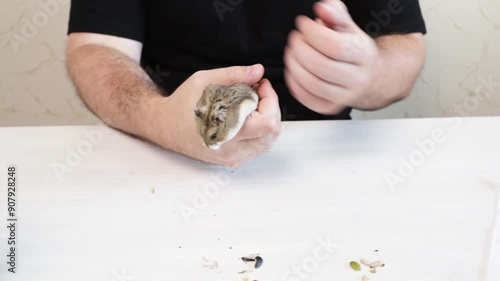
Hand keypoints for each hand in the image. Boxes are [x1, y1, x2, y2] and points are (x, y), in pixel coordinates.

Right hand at [157, 64, 281, 166]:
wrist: (165, 126)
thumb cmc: (183, 104)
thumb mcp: (206, 81)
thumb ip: (235, 75)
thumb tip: (258, 71)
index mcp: (225, 131)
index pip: (268, 122)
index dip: (270, 100)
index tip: (261, 85)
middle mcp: (231, 150)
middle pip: (272, 133)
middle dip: (271, 109)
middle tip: (258, 94)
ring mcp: (232, 158)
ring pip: (268, 142)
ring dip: (267, 120)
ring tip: (252, 106)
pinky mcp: (232, 160)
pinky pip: (258, 148)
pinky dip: (260, 131)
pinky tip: (248, 119)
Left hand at [284, 0, 383, 113]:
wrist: (371, 78)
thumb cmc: (355, 51)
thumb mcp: (349, 27)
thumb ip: (336, 14)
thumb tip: (322, 9)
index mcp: (363, 54)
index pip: (334, 45)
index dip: (312, 33)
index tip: (303, 24)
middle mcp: (357, 78)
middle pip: (320, 66)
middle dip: (300, 49)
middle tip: (295, 39)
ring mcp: (344, 96)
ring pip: (312, 83)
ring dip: (294, 65)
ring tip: (292, 52)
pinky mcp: (331, 107)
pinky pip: (307, 98)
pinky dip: (294, 83)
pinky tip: (294, 69)